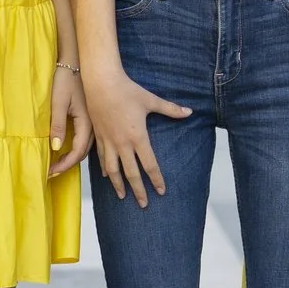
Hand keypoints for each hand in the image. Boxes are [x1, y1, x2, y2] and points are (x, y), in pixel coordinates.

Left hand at [49, 67, 91, 177]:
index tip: (50, 172)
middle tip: (52, 172)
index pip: (77, 152)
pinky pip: (86, 139)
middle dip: (67, 164)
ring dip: (73, 157)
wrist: (76, 62)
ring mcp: (94, 122)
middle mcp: (93, 125)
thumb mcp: (58, 102)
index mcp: (86, 123)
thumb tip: (56, 148)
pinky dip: (77, 148)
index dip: (64, 165)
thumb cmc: (65, 79)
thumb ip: (57, 125)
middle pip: (83, 153)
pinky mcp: (91, 117)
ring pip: (86, 147)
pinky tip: (70, 151)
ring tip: (59, 164)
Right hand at [86, 68, 190, 205]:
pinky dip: (105, 169)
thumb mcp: (151, 100)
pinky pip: (101, 158)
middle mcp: (123, 143)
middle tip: (144, 204)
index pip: (149, 165)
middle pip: (131, 174)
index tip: (162, 192)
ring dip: (118, 185)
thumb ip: (171, 109)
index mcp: (138, 137)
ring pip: (113, 170)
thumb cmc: (127, 90)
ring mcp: (109, 141)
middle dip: (139, 191)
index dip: (156, 180)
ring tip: (122, 197)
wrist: (101, 83)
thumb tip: (189, 112)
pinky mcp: (99, 137)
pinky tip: (106, 176)